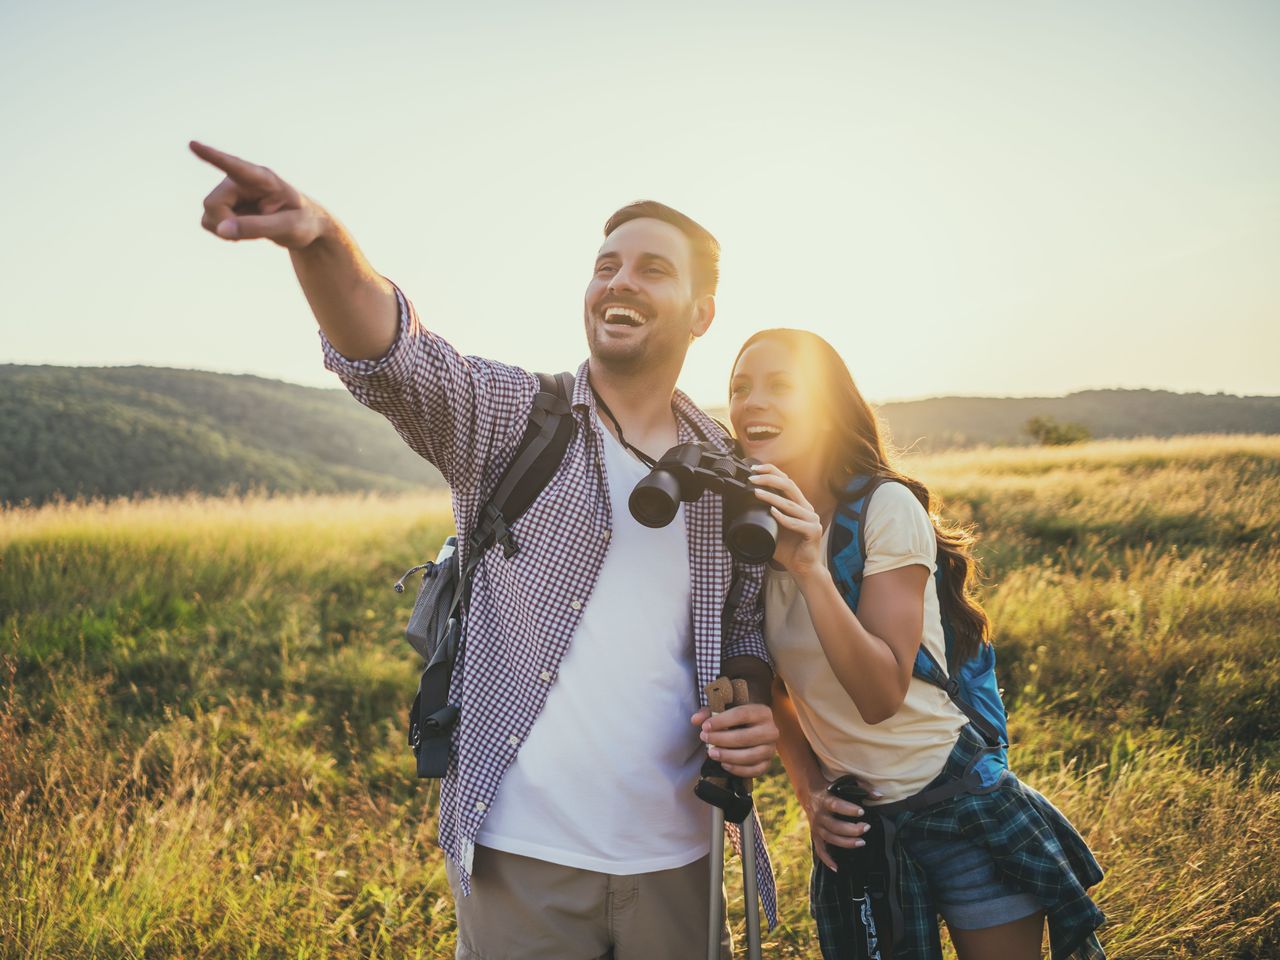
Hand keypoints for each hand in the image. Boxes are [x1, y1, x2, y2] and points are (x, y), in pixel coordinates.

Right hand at [190, 141, 328, 248]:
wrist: (306, 226)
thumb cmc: (303, 221)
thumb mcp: (289, 227)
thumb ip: (257, 228)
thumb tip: (222, 230)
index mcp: (262, 178)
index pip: (234, 166)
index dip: (212, 156)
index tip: (192, 144)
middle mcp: (241, 181)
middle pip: (213, 203)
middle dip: (227, 224)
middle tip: (256, 232)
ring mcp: (231, 192)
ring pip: (208, 214)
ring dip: (226, 229)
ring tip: (255, 229)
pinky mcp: (225, 205)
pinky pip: (209, 222)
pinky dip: (224, 232)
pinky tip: (244, 230)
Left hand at [689, 703, 778, 777]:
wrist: (754, 730)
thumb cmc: (737, 719)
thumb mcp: (725, 711)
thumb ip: (709, 713)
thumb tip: (695, 720)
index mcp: (762, 712)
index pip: (742, 714)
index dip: (722, 721)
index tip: (705, 726)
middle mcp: (771, 730)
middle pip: (746, 737)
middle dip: (722, 739)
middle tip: (704, 738)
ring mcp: (771, 749)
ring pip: (750, 756)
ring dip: (728, 756)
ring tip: (711, 753)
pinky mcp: (768, 764)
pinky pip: (754, 770)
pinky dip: (737, 769)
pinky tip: (724, 764)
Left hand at [748, 464, 822, 577]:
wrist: (802, 568)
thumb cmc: (787, 548)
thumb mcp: (771, 528)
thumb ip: (763, 517)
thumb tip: (740, 509)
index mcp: (798, 504)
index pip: (787, 481)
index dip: (772, 472)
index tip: (754, 469)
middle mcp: (806, 508)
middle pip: (790, 486)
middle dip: (770, 479)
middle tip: (752, 478)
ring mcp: (812, 519)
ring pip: (790, 504)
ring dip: (772, 497)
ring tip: (756, 493)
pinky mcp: (813, 531)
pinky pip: (797, 523)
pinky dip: (783, 518)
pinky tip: (772, 512)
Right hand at [806, 784, 873, 871]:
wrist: (810, 793)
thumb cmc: (833, 789)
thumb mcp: (845, 784)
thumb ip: (863, 788)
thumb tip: (880, 796)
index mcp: (825, 800)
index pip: (836, 805)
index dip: (848, 809)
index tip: (862, 812)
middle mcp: (819, 815)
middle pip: (835, 825)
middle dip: (852, 829)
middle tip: (867, 827)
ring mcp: (816, 827)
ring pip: (830, 838)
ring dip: (846, 842)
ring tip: (862, 842)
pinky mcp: (815, 835)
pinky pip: (820, 850)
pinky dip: (827, 860)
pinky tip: (837, 868)